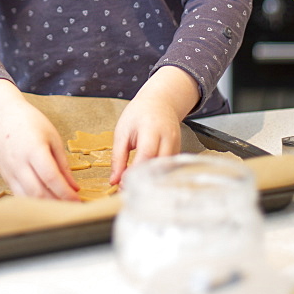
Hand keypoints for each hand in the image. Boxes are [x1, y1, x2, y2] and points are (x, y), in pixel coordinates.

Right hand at [0, 79, 80, 200]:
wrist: (2, 117)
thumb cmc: (30, 122)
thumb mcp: (52, 137)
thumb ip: (63, 163)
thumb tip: (74, 188)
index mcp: (34, 149)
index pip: (51, 177)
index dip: (65, 193)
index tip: (78, 200)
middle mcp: (19, 163)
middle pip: (38, 192)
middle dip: (57, 203)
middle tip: (71, 208)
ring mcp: (9, 171)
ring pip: (27, 198)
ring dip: (45, 206)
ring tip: (60, 207)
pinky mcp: (5, 177)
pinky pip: (19, 195)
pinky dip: (33, 202)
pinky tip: (45, 202)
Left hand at [110, 66, 199, 183]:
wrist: (160, 102)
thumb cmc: (139, 114)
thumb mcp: (122, 132)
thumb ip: (118, 157)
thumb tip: (114, 180)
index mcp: (152, 129)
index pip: (146, 155)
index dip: (134, 173)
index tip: (121, 185)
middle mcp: (168, 138)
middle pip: (158, 166)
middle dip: (143, 181)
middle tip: (126, 191)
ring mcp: (176, 146)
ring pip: (165, 170)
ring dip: (151, 181)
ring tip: (135, 188)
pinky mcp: (178, 152)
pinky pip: (169, 169)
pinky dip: (158, 176)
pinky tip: (147, 181)